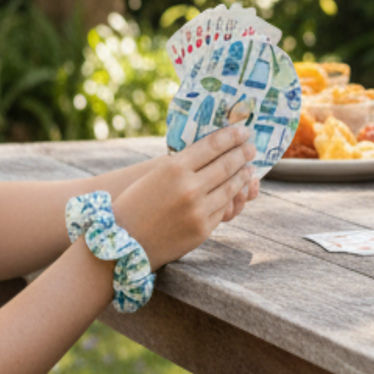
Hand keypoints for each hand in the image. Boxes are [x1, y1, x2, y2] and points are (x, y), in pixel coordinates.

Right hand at [112, 125, 255, 266]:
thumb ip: (182, 164)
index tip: (242, 130)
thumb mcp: (154, 175)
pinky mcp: (202, 229)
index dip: (231, 136)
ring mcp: (198, 210)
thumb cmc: (135, 204)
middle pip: (226, 164)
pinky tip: (237, 192)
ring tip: (249, 167)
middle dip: (243, 154)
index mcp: (174, 168)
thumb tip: (213, 151)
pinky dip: (233, 198)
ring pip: (231, 188)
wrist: (122, 242)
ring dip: (243, 175)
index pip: (212, 145)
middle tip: (251, 147)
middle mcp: (189, 187)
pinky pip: (223, 209)